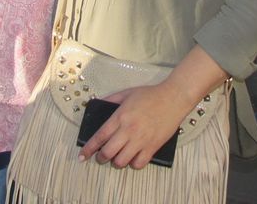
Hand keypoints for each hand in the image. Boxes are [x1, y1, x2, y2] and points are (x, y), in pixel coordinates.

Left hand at [78, 82, 193, 169]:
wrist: (173, 98)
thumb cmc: (150, 95)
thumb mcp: (127, 93)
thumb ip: (111, 99)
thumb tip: (98, 104)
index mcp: (120, 117)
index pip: (99, 137)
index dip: (88, 149)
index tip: (82, 156)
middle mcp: (128, 130)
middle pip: (108, 152)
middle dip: (101, 158)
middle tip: (101, 157)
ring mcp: (141, 140)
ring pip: (121, 161)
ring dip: (116, 162)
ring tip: (118, 157)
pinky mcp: (153, 147)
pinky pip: (139, 164)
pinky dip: (133, 164)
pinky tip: (133, 158)